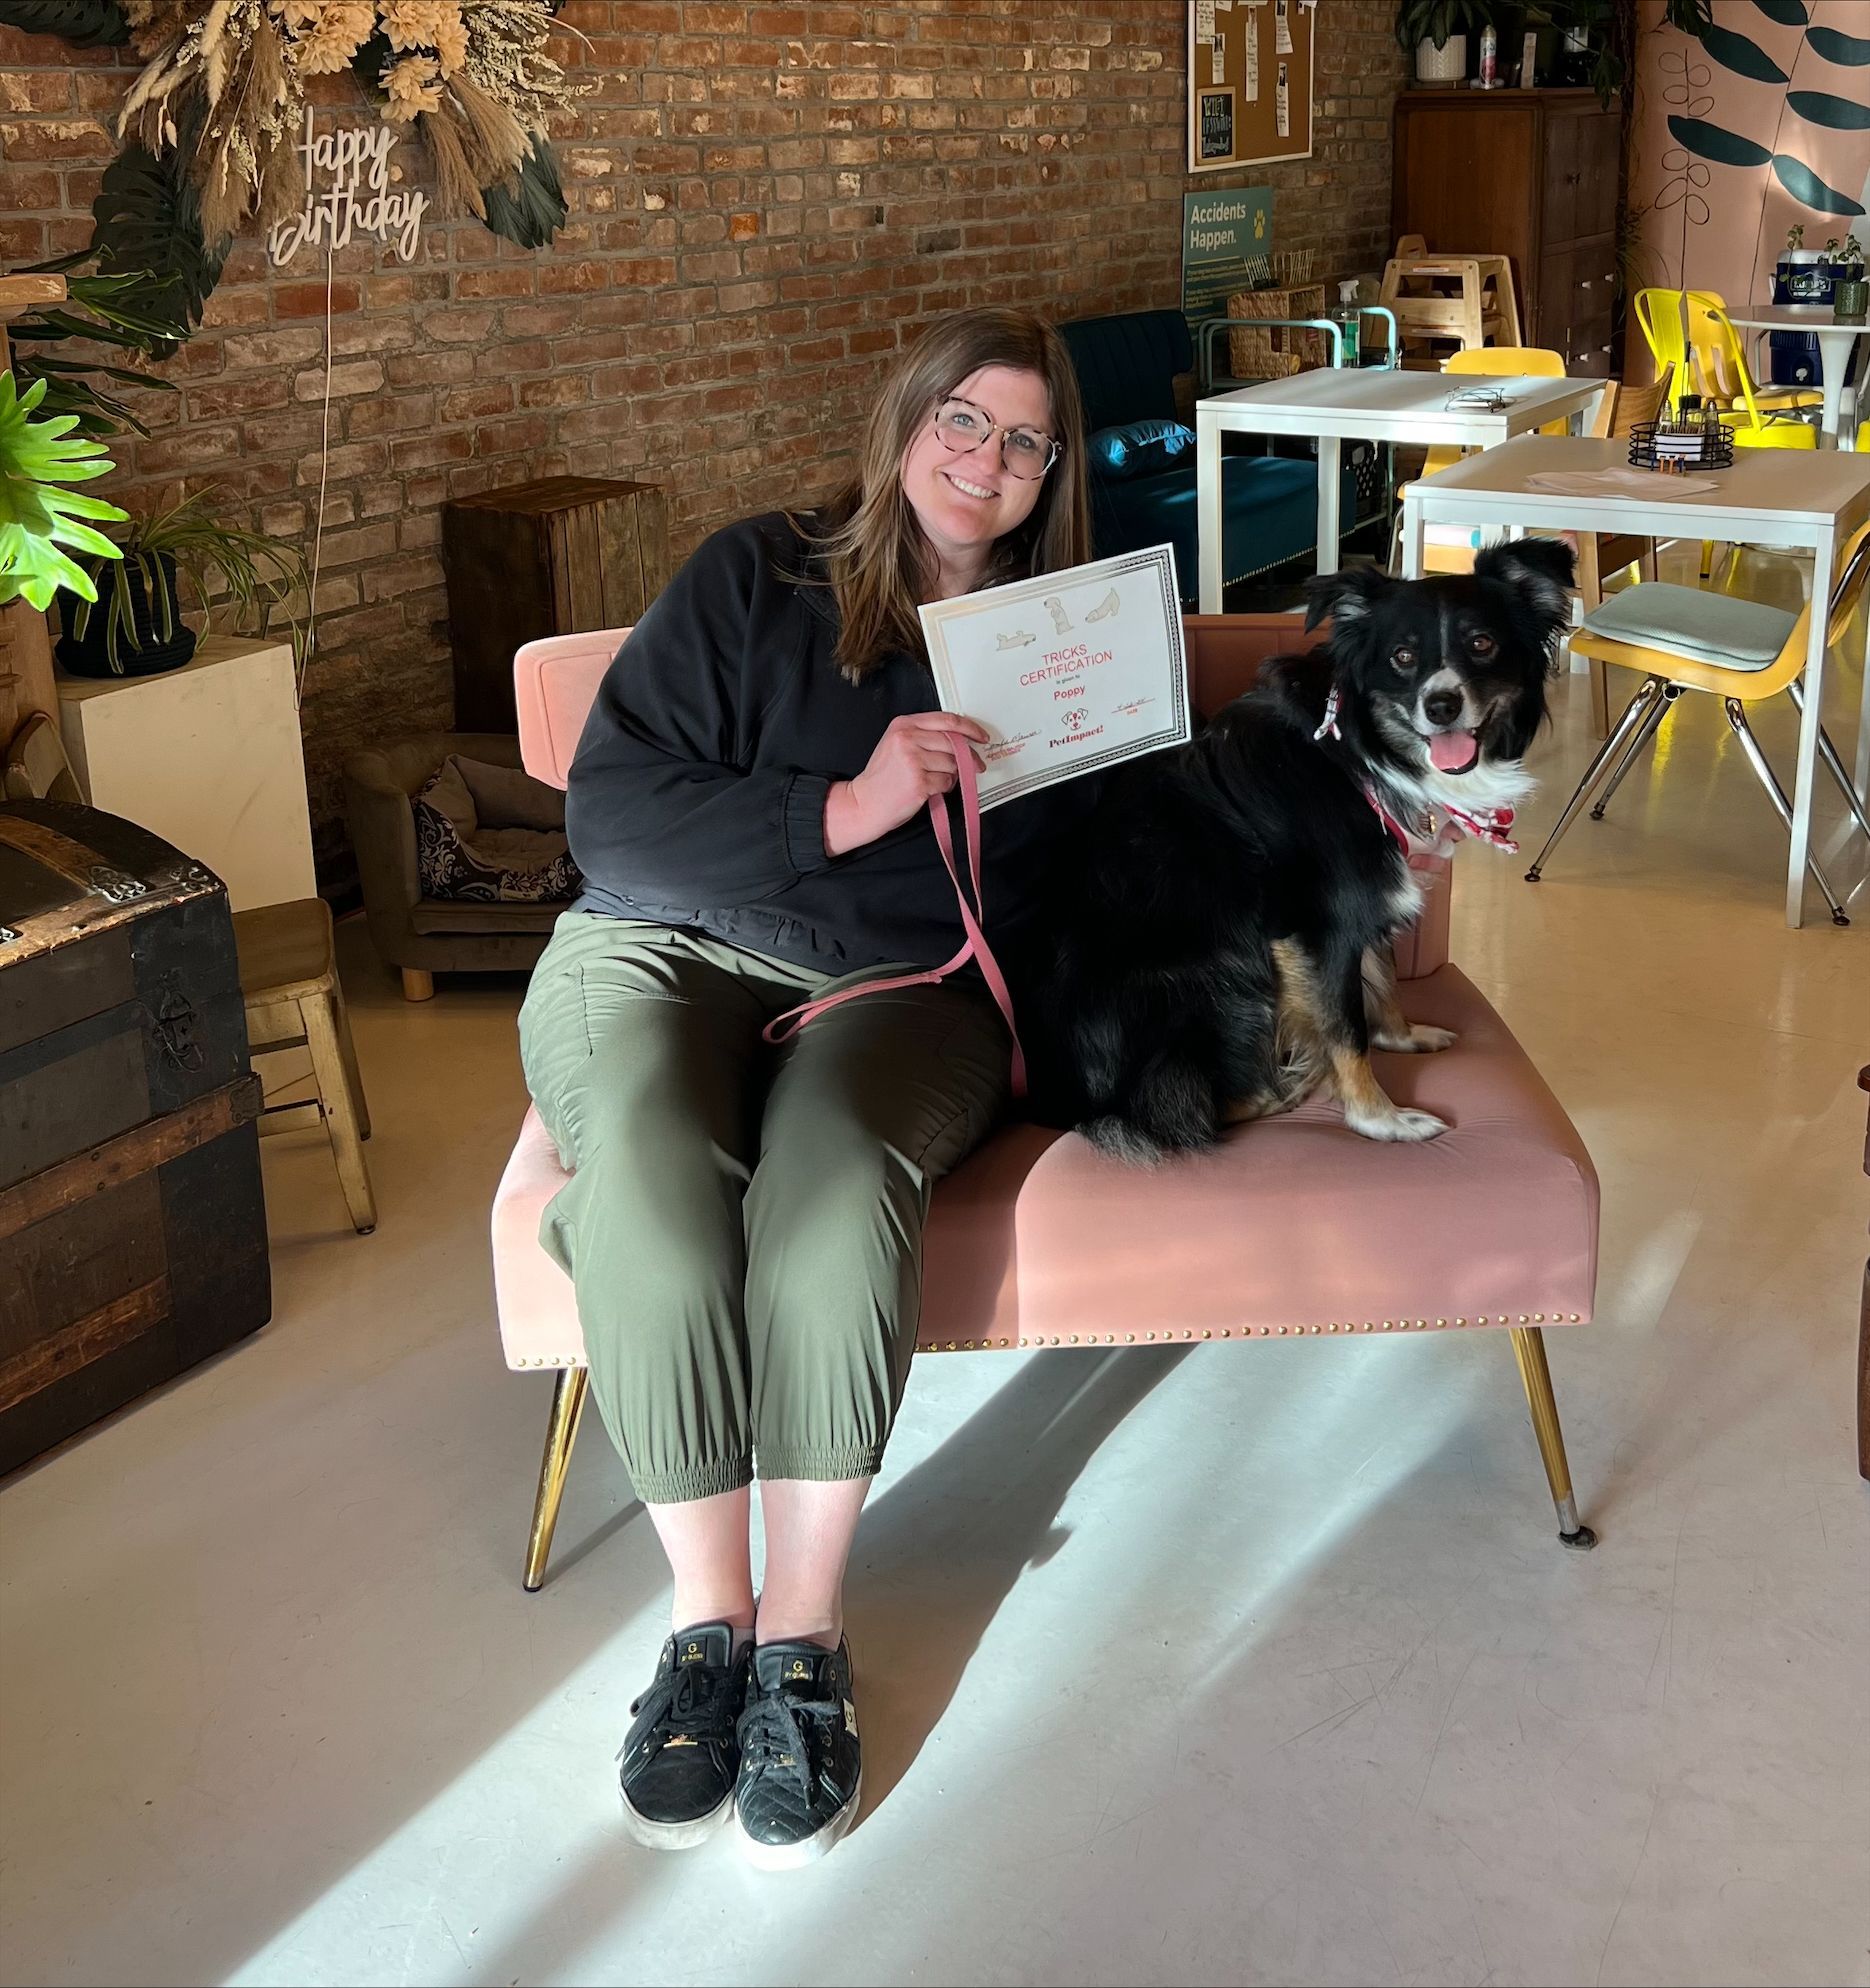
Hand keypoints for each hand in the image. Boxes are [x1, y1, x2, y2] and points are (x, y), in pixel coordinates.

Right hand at [823, 711, 990, 855]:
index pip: (947, 720)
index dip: (970, 727)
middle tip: (977, 765)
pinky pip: (947, 782)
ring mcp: (913, 761)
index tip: (981, 736)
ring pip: (953, 763)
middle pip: (954, 742)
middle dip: (969, 756)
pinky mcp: (920, 782)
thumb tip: (961, 740)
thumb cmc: (883, 777)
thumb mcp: (897, 745)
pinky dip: (945, 787)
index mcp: (904, 725)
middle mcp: (908, 739)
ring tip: (937, 778)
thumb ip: (925, 736)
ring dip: (953, 774)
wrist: (865, 802)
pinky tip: (931, 788)